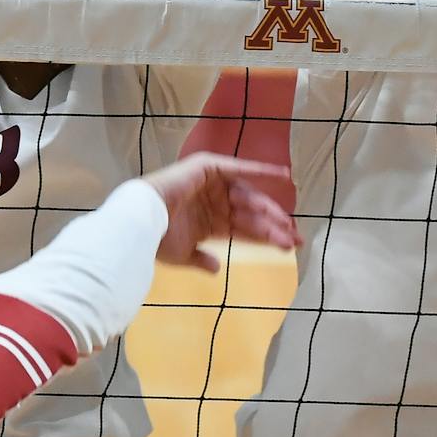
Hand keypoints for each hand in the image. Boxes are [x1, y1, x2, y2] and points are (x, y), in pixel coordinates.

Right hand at [139, 153, 299, 272]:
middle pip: (251, 215)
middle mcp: (213, 203)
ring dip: (269, 210)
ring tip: (287, 223)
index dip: (266, 238)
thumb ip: (201, 259)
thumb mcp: (183, 254)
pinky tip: (284, 174)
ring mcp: (212, 185)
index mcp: (208, 224)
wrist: (141, 221)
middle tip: (296, 239)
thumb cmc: (158, 239)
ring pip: (249, 198)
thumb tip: (216, 268)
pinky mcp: (210, 167)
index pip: (244, 231)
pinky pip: (240, 169)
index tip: (288, 248)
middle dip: (273, 227)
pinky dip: (261, 169)